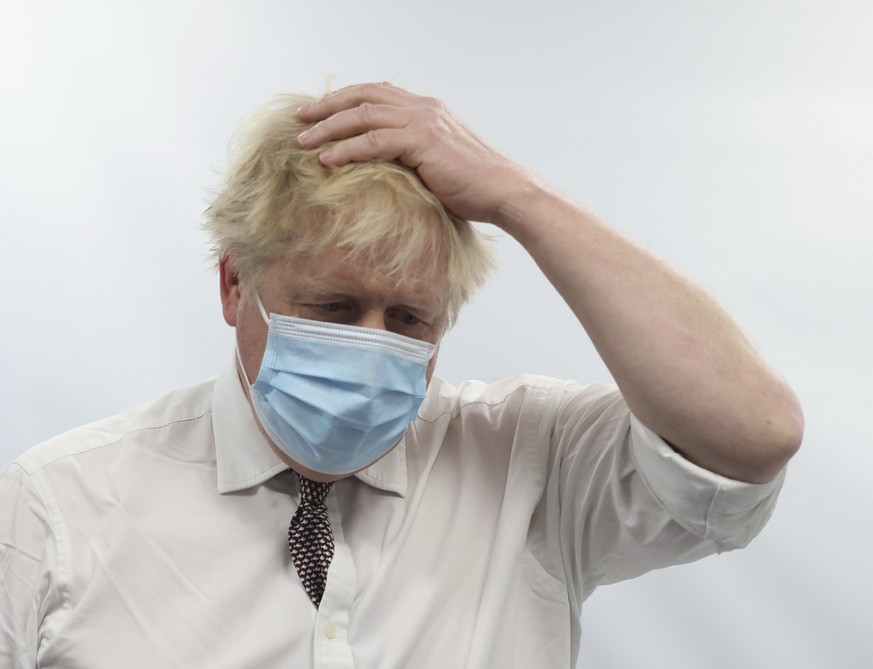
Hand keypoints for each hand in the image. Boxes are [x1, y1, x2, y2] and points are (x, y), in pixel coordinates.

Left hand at [297, 82, 529, 224]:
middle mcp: (423, 108)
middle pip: (363, 96)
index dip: (345, 100)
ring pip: (363, 116)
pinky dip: (346, 149)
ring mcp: (423, 121)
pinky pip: (373, 141)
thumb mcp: (438, 163)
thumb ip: (411, 156)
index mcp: (427, 109)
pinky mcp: (422, 141)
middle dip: (327, 106)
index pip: (377, 94)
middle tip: (300, 118)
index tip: (320, 112)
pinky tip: (327, 160)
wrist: (502, 191)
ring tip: (304, 142)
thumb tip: (383, 169)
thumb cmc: (474, 186)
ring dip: (328, 128)